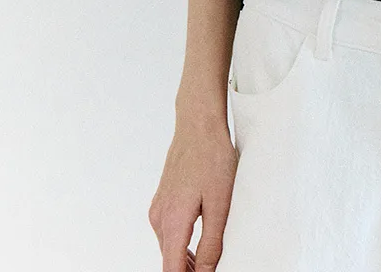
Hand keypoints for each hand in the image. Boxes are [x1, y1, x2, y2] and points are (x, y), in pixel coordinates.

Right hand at [148, 118, 238, 271]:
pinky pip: (169, 233)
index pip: (171, 270)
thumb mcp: (220, 204)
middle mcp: (159, 218)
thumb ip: (213, 242)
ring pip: (169, 248)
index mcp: (172, 222)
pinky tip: (199, 250)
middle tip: (213, 271)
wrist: (198, 124)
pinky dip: (182, 246)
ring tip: (209, 267)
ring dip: (185, 262)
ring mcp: (159, 209)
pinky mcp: (163, 201)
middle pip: (169, 262)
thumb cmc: (212, 157)